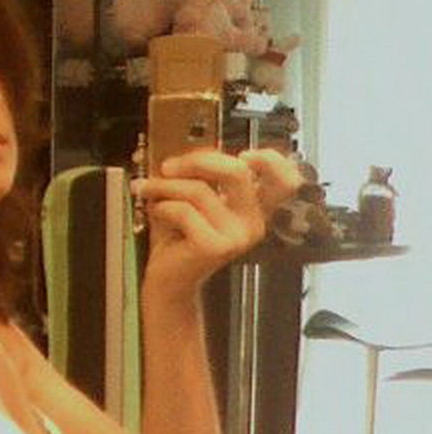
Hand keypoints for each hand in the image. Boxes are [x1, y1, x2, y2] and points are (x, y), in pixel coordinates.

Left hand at [132, 148, 302, 296]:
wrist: (168, 282)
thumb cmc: (180, 240)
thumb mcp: (198, 202)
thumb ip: (207, 177)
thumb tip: (196, 151)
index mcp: (254, 210)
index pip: (285, 181)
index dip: (271, 160)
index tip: (244, 153)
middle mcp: (252, 224)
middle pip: (236, 170)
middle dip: (196, 161)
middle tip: (168, 167)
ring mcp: (236, 237)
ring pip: (199, 190)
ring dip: (166, 186)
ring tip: (149, 190)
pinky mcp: (215, 247)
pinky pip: (184, 211)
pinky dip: (163, 207)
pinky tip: (156, 212)